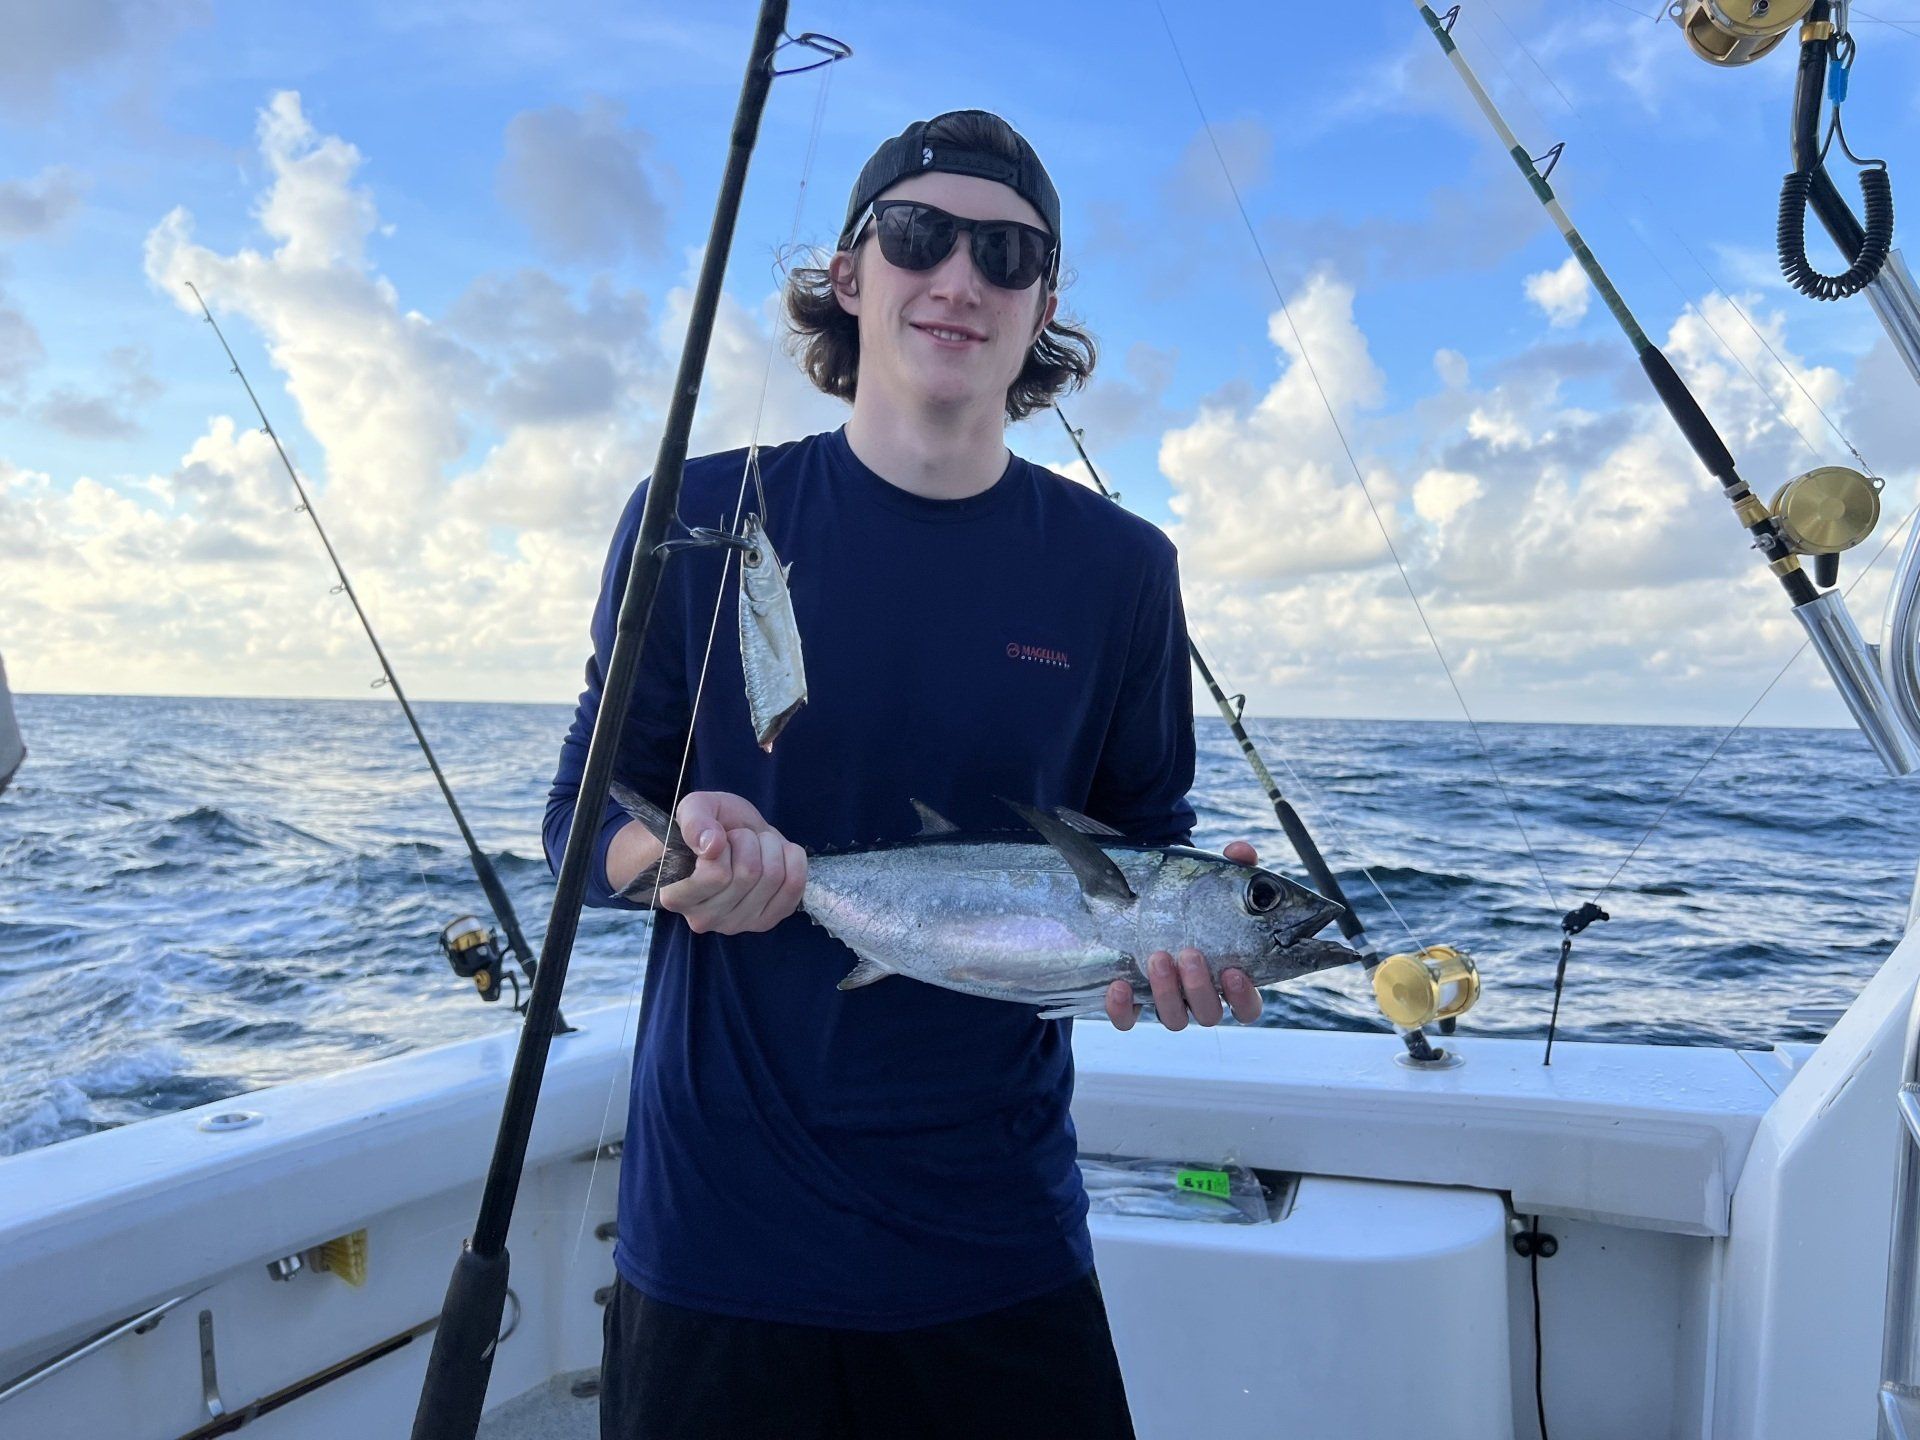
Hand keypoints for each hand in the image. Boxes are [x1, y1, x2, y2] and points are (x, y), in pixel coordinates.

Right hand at [657, 791, 807, 934]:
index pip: (714, 875)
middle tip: (737, 838)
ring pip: (773, 877)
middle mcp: (703, 918)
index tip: (716, 838)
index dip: (723, 846)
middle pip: (748, 874)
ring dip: (769, 847)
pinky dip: (792, 859)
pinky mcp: (766, 921)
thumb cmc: (706, 828)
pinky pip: (795, 887)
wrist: (728, 837)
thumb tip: (712, 845)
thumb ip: (695, 822)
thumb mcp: (694, 808)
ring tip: (754, 846)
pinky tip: (777, 854)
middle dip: (748, 840)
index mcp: (676, 896)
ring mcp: (736, 924)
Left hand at [1106, 840, 1264, 1030]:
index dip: (1244, 997)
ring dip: (1166, 992)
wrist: (1145, 902)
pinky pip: (1127, 1019)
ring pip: (1173, 1018)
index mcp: (1225, 977)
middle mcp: (1197, 996)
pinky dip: (1122, 1008)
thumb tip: (1241, 851)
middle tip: (1190, 954)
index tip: (1235, 971)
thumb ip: (1232, 867)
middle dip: (1200, 988)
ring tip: (1158, 956)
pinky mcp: (1130, 1002)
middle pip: (1208, 1014)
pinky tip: (1118, 984)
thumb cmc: (1192, 900)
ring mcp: (1164, 1001)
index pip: (1247, 1007)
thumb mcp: (1211, 882)